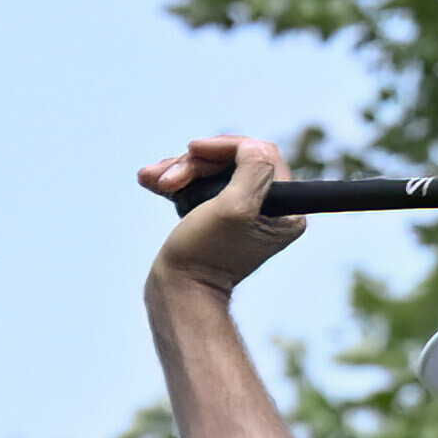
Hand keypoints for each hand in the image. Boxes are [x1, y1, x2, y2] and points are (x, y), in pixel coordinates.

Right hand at [143, 134, 304, 288]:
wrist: (179, 292)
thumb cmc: (204, 254)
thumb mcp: (235, 208)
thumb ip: (254, 170)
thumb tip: (254, 145)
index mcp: (286, 210)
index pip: (261, 154)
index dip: (225, 148)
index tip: (194, 151)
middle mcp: (271, 210)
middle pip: (233, 160)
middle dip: (196, 164)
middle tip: (170, 180)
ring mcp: (244, 212)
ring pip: (213, 169)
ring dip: (180, 170)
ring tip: (154, 181)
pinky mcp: (219, 215)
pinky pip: (201, 184)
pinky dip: (176, 180)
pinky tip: (151, 181)